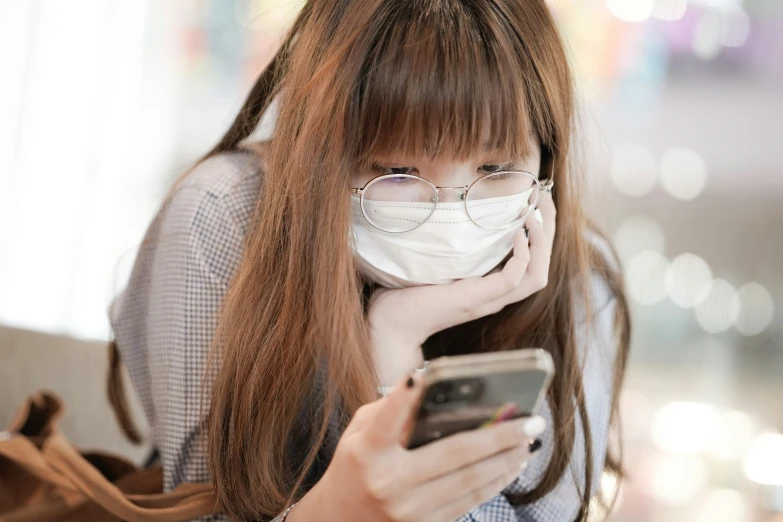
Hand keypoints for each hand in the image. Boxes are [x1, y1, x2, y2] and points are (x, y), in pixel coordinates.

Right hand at [288, 373, 546, 521]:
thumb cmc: (354, 466)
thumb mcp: (358, 433)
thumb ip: (390, 412)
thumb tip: (437, 390)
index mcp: (367, 452)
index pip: (389, 418)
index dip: (406, 395)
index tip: (425, 373)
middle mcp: (389, 482)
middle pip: (454, 454)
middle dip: (499, 435)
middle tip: (532, 420)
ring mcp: (408, 509)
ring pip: (470, 480)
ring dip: (506, 459)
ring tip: (529, 440)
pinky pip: (469, 502)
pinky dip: (495, 482)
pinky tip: (511, 464)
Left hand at [368, 193, 556, 383]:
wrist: (390, 324)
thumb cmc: (407, 294)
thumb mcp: (439, 266)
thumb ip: (455, 250)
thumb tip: (456, 215)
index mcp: (490, 288)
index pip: (533, 265)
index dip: (542, 235)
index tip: (537, 203)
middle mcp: (495, 296)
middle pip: (542, 268)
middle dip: (549, 231)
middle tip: (546, 198)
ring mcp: (487, 299)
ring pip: (536, 276)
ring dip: (542, 243)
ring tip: (534, 214)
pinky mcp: (475, 299)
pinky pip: (512, 280)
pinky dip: (521, 257)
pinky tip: (516, 234)